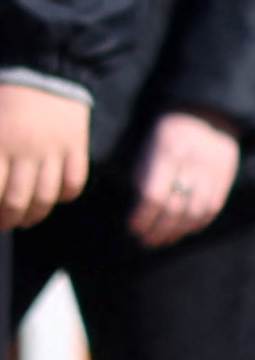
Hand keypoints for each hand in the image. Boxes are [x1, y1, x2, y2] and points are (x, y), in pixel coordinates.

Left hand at [0, 77, 95, 232]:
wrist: (42, 66)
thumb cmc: (0, 94)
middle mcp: (26, 151)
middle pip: (17, 200)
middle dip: (5, 220)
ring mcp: (55, 150)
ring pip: (47, 198)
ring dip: (33, 215)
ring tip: (22, 220)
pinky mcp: (78, 147)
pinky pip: (75, 183)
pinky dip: (64, 197)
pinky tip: (52, 200)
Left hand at [139, 109, 243, 246]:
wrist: (203, 118)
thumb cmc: (166, 138)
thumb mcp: (148, 150)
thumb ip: (144, 178)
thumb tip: (140, 213)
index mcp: (166, 155)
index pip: (154, 195)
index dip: (143, 216)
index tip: (133, 229)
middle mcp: (191, 165)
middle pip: (175, 207)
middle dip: (158, 229)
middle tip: (146, 241)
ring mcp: (211, 173)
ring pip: (195, 212)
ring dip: (177, 231)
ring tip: (163, 240)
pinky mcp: (225, 178)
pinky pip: (212, 208)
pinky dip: (197, 224)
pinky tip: (184, 230)